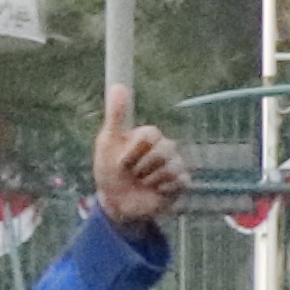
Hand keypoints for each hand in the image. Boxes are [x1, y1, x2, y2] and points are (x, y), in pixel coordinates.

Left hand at [92, 90, 185, 229]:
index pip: (149, 134)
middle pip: (161, 151)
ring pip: (168, 168)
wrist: (116, 203)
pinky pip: (178, 181)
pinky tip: (154, 191)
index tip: (121, 162)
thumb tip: (118, 86)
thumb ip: (115, 116)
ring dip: (148, 180)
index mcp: (148, 135)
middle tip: (131, 174)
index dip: (133, 152)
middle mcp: (165, 146)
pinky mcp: (182, 182)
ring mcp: (175, 164)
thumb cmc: (110, 171)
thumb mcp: (107, 143)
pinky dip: (160, 189)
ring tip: (141, 183)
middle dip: (139, 167)